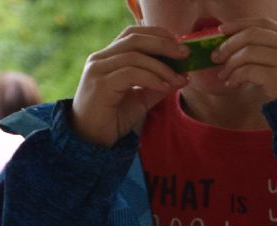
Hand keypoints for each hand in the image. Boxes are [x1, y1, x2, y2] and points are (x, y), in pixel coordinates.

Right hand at [71, 26, 188, 147]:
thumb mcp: (141, 99)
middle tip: (185, 54)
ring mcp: (98, 70)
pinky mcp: (100, 85)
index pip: (132, 34)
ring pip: (134, 56)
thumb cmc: (114, 118)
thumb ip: (157, 86)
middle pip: (134, 39)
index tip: (179, 43)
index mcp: (109, 57)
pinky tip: (165, 87)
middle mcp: (100, 59)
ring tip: (179, 79)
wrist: (91, 140)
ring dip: (161, 67)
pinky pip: (130, 74)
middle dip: (163, 44)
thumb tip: (182, 76)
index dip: (157, 34)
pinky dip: (151, 78)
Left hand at [212, 18, 276, 101]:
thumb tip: (238, 47)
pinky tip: (231, 84)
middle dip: (230, 44)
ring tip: (223, 75)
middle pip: (253, 34)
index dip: (240, 24)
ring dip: (230, 63)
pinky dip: (235, 76)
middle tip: (216, 56)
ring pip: (248, 52)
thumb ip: (276, 53)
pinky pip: (248, 71)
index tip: (222, 31)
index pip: (264, 23)